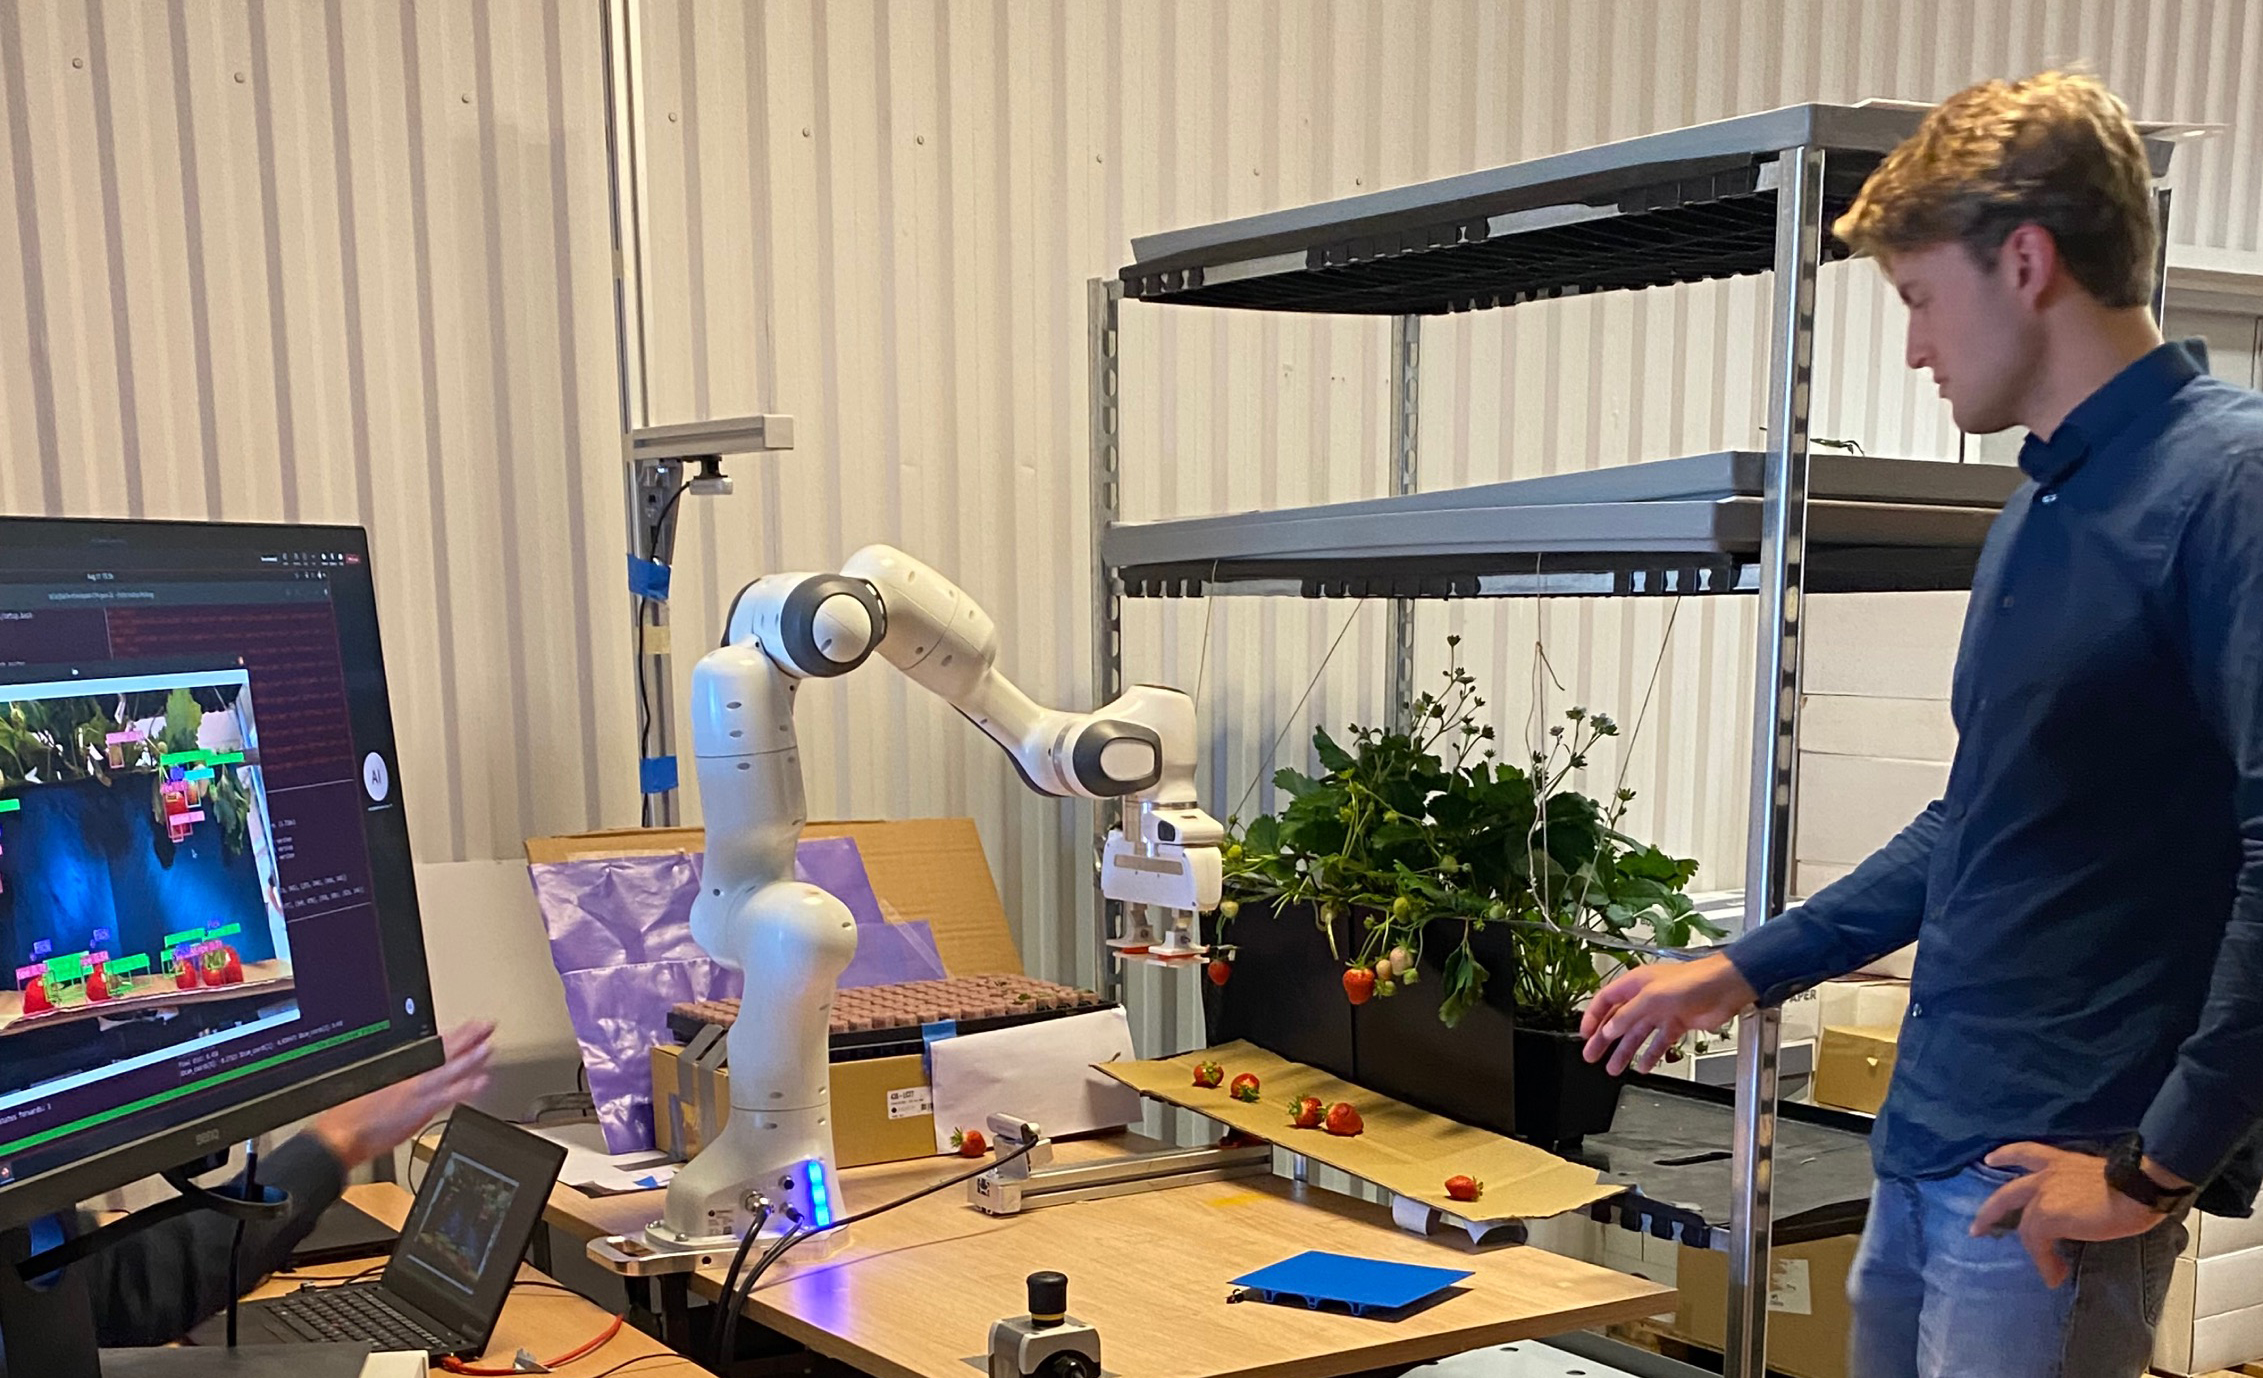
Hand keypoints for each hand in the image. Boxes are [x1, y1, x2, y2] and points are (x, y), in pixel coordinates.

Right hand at [309, 1021, 495, 1169]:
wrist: (343, 1134)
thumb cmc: (352, 1113)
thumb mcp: (372, 1083)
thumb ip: (397, 1077)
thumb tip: (412, 1074)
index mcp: (398, 1065)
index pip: (431, 1045)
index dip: (453, 1035)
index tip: (470, 1027)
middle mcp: (410, 1074)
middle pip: (444, 1051)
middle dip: (468, 1037)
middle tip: (487, 1026)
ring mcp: (418, 1090)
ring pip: (451, 1069)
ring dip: (472, 1057)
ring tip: (489, 1047)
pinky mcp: (422, 1108)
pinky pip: (450, 1095)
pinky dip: (467, 1087)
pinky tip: (481, 1081)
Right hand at [1579, 953, 1756, 1074]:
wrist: (1725, 988)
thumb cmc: (1693, 981)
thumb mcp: (1652, 997)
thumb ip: (1628, 1015)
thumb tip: (1609, 1030)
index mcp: (1635, 984)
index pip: (1605, 1001)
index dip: (1593, 1017)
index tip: (1584, 1035)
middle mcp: (1646, 997)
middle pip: (1618, 1021)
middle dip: (1604, 1040)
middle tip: (1592, 1056)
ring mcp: (1662, 1011)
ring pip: (1637, 1035)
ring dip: (1625, 1051)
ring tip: (1613, 1068)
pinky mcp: (1678, 1024)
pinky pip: (1659, 1042)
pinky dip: (1651, 1055)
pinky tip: (1644, 1066)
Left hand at [1968, 1142, 2180, 1286]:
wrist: (2136, 1188)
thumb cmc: (2131, 1184)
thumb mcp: (2099, 1180)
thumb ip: (2080, 1190)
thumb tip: (2082, 1213)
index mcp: (2060, 1161)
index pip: (2025, 1152)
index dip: (2005, 1156)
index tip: (1990, 1160)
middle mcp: (2045, 1174)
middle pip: (2007, 1193)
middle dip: (1989, 1212)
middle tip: (1977, 1228)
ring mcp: (2042, 1195)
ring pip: (2024, 1226)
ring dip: (2034, 1252)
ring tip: (2046, 1271)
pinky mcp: (2045, 1216)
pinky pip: (2037, 1244)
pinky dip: (2045, 1262)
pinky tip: (2055, 1275)